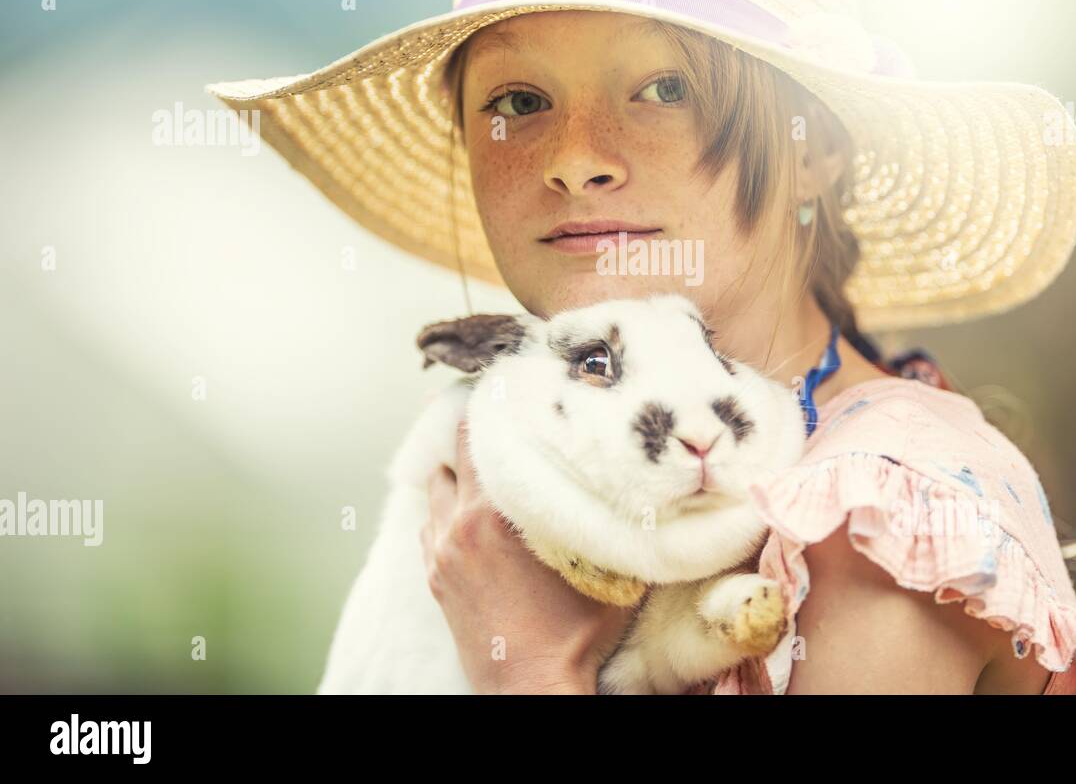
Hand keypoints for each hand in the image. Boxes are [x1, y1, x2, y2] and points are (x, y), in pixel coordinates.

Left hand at [421, 418, 634, 692]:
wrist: (531, 688)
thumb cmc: (575, 631)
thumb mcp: (607, 566)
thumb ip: (612, 516)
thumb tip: (641, 479)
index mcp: (494, 514)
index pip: (478, 435)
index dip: (495, 406)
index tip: (511, 387)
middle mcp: (458, 525)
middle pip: (453, 452)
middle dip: (476, 433)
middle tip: (503, 419)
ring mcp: (440, 552)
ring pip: (439, 487)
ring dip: (461, 474)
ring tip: (491, 466)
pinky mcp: (435, 577)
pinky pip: (432, 523)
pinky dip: (450, 509)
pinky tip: (476, 513)